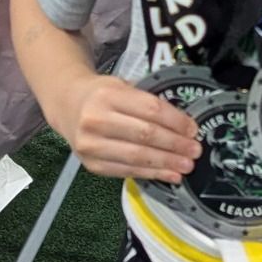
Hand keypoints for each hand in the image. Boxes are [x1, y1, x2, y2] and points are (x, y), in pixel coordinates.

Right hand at [51, 74, 199, 182]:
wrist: (67, 106)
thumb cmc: (102, 95)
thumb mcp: (122, 86)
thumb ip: (147, 102)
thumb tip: (184, 125)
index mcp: (108, 95)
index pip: (150, 110)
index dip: (176, 121)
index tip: (193, 130)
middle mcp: (96, 120)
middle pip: (145, 135)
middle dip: (174, 145)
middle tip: (194, 151)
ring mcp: (91, 145)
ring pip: (137, 157)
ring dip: (166, 163)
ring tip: (186, 166)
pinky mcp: (91, 164)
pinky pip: (127, 171)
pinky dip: (151, 174)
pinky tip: (169, 175)